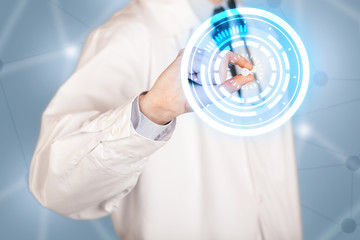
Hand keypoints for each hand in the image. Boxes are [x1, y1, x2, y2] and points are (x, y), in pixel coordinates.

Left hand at [139, 49, 253, 124]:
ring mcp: (187, 55)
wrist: (160, 104)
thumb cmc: (176, 101)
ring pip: (212, 63)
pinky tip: (195, 83)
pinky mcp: (187, 59)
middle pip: (217, 61)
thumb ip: (227, 87)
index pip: (220, 58)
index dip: (237, 63)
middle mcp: (188, 53)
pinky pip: (206, 64)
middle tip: (203, 89)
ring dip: (211, 78)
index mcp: (189, 58)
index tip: (248, 68)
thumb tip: (247, 78)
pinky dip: (208, 76)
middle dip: (217, 77)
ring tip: (196, 86)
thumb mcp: (205, 97)